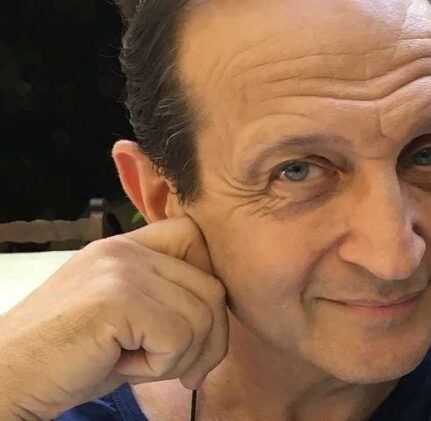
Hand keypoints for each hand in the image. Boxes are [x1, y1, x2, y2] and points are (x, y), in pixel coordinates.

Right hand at [0, 217, 228, 419]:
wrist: (4, 379)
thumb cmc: (67, 358)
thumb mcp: (125, 318)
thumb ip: (168, 301)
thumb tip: (220, 320)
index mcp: (126, 246)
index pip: (196, 238)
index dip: (208, 284)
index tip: (195, 329)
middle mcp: (125, 249)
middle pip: (212, 287)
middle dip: (209, 341)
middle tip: (181, 371)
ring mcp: (121, 270)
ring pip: (203, 315)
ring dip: (181, 358)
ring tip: (136, 365)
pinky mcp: (117, 299)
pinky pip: (179, 337)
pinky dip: (161, 367)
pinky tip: (123, 367)